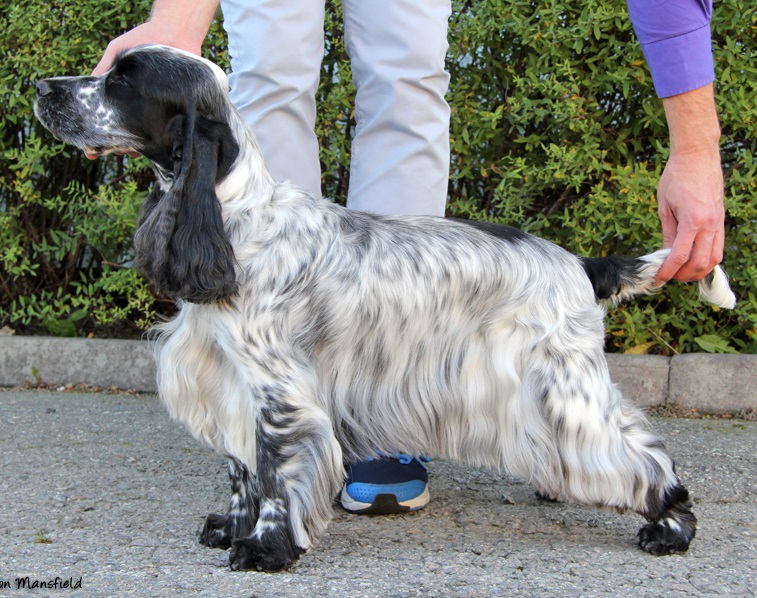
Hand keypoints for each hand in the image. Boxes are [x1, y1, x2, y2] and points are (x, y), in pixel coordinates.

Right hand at [87, 0, 217, 159]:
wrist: (175, 34)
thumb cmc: (143, 41)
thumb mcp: (117, 53)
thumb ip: (103, 70)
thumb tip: (88, 86)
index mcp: (123, 100)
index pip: (106, 125)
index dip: (98, 141)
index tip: (90, 151)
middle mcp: (140, 111)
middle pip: (125, 138)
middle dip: (113, 148)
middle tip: (104, 152)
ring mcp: (159, 115)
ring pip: (146, 140)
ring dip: (136, 148)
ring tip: (128, 151)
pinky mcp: (177, 113)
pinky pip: (168, 132)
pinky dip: (161, 141)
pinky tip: (154, 146)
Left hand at [654, 146, 724, 283]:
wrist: (697, 156)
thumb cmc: (676, 177)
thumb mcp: (665, 206)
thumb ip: (668, 233)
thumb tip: (667, 255)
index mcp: (692, 221)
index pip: (680, 256)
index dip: (668, 272)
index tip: (658, 279)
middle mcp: (709, 224)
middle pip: (700, 262)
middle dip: (684, 275)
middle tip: (670, 277)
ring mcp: (718, 222)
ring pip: (715, 257)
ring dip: (699, 270)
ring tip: (683, 272)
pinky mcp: (721, 219)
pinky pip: (718, 245)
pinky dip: (708, 258)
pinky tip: (695, 260)